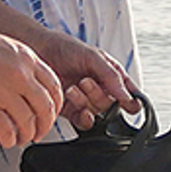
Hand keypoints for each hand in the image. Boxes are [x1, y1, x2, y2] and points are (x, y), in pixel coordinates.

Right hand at [0, 29, 66, 147]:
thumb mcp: (6, 46)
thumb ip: (21, 65)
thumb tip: (29, 86)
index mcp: (27, 59)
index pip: (54, 87)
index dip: (55, 105)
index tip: (51, 113)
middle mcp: (20, 75)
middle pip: (46, 108)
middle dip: (46, 125)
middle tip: (40, 132)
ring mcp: (3, 91)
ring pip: (28, 122)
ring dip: (27, 135)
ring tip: (21, 138)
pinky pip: (6, 130)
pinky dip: (10, 139)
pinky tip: (7, 140)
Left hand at [23, 31, 141, 123]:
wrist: (39, 51)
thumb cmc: (66, 48)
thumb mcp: (93, 56)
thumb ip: (112, 76)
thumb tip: (127, 96)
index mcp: (112, 77)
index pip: (130, 95)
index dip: (131, 101)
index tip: (126, 101)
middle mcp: (101, 90)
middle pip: (112, 106)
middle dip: (98, 95)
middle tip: (85, 81)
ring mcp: (87, 102)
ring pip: (98, 113)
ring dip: (86, 101)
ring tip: (72, 87)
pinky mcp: (72, 111)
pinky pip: (85, 122)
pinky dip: (84, 118)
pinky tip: (78, 107)